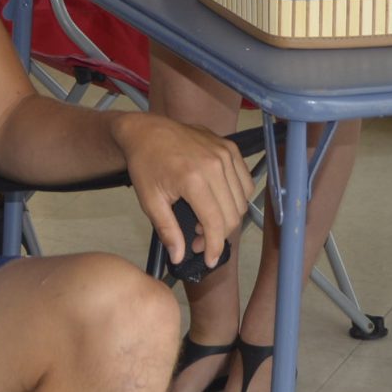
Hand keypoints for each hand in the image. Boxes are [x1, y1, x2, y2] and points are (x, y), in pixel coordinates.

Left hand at [115, 114, 254, 269]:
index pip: (216, 223)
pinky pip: (245, 182)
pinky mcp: (231, 147)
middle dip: (219, 235)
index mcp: (193, 179)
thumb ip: (168, 230)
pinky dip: (236, 198)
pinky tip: (217, 202)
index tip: (209, 260)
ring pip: (242, 201)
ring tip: (205, 220)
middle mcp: (216, 165)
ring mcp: (226, 154)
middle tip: (199, 240)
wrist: (146, 130)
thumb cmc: (145, 165)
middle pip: (233, 215)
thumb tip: (179, 257)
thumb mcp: (150, 201)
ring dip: (228, 218)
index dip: (214, 247)